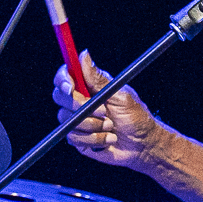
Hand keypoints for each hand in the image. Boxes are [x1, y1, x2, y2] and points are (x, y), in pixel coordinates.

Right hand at [54, 52, 171, 171]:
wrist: (142, 146)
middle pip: (60, 97)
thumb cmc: (136, 117)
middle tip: (103, 111)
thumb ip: (98, 79)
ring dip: (93, 125)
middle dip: (79, 106)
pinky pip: (73, 137)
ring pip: (68, 120)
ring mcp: (77, 120)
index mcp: (89, 86)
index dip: (63, 79)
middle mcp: (80, 101)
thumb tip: (83, 54)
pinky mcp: (78, 138)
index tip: (71, 88)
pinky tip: (108, 139)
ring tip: (111, 126)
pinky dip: (94, 139)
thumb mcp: (120, 95)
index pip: (65, 76)